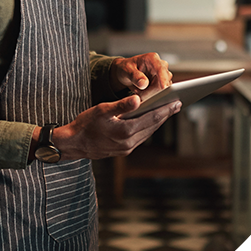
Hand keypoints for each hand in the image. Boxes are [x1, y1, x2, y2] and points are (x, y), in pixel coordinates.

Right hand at [52, 95, 181, 159]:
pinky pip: (140, 137)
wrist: (74, 144)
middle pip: (152, 126)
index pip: (151, 118)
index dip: (165, 109)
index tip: (176, 102)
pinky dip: (147, 128)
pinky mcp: (123, 150)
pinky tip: (149, 121)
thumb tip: (138, 99)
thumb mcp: (102, 110)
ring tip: (166, 111)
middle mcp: (129, 143)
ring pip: (147, 133)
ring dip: (157, 122)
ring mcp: (126, 148)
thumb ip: (121, 105)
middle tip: (177, 104)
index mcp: (125, 131)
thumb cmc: (85, 124)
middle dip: (165, 115)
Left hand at [110, 52, 171, 97]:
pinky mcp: (162, 83)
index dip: (163, 78)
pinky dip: (150, 95)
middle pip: (163, 82)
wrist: (126, 72)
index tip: (163, 88)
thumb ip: (135, 76)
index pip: (160, 69)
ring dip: (150, 94)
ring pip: (162, 89)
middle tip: (137, 92)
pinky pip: (160, 93)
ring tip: (137, 90)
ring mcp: (163, 75)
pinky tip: (142, 92)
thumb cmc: (126, 68)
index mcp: (152, 58)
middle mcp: (160, 65)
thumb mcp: (126, 70)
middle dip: (151, 91)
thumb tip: (144, 84)